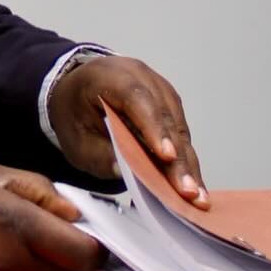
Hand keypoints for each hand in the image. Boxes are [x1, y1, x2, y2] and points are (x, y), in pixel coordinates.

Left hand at [47, 54, 207, 207]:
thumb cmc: (74, 111)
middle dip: (178, 158)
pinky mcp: (170, 105)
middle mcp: (142, 77)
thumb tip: (123, 171)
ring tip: (195, 195)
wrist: (77, 88)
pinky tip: (193, 184)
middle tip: (187, 190)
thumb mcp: (74, 137)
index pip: (137, 99)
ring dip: (188, 163)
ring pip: (179, 128)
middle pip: (165, 118)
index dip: (153, 129)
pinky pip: (181, 133)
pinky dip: (186, 159)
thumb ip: (97, 154)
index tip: (167, 156)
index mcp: (110, 76)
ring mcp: (160, 89)